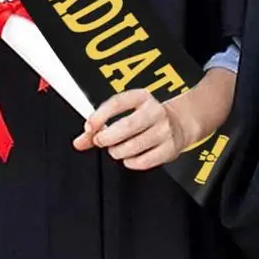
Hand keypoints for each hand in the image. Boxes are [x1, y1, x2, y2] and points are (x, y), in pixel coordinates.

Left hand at [72, 89, 194, 170]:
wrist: (179, 122)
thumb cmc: (145, 117)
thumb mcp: (125, 111)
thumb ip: (100, 125)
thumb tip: (79, 141)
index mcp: (140, 97)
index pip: (116, 103)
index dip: (99, 116)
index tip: (89, 127)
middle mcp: (154, 112)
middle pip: (126, 126)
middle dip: (107, 137)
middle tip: (100, 140)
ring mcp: (164, 131)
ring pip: (133, 146)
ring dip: (118, 151)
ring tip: (116, 149)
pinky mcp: (169, 149)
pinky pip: (144, 161)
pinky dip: (131, 162)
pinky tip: (129, 157)